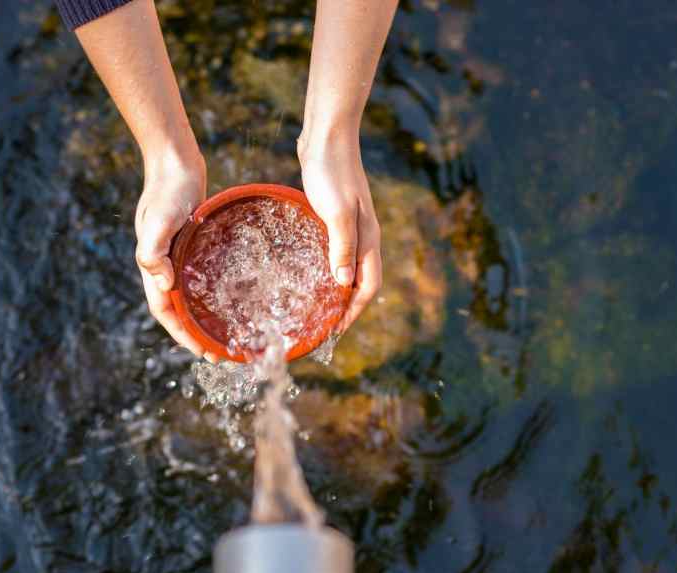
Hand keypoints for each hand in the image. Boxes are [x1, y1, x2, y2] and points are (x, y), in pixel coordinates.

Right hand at [135, 150, 215, 360]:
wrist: (175, 163)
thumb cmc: (167, 191)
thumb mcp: (158, 221)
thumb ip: (153, 252)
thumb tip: (163, 285)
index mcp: (154, 266)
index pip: (165, 311)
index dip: (182, 334)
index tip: (202, 352)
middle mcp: (165, 266)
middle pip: (179, 310)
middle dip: (196, 334)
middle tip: (221, 353)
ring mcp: (178, 256)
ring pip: (190, 296)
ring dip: (204, 317)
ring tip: (226, 333)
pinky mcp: (192, 246)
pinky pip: (201, 277)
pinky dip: (211, 293)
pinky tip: (230, 298)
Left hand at [298, 133, 382, 332]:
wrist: (327, 136)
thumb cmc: (331, 172)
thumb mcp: (336, 212)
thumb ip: (342, 247)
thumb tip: (343, 284)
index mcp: (367, 238)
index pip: (368, 287)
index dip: (353, 312)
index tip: (335, 332)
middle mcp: (363, 236)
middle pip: (360, 282)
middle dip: (347, 307)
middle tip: (324, 326)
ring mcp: (350, 226)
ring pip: (348, 268)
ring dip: (337, 290)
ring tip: (317, 307)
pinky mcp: (335, 216)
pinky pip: (335, 252)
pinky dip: (327, 268)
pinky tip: (309, 271)